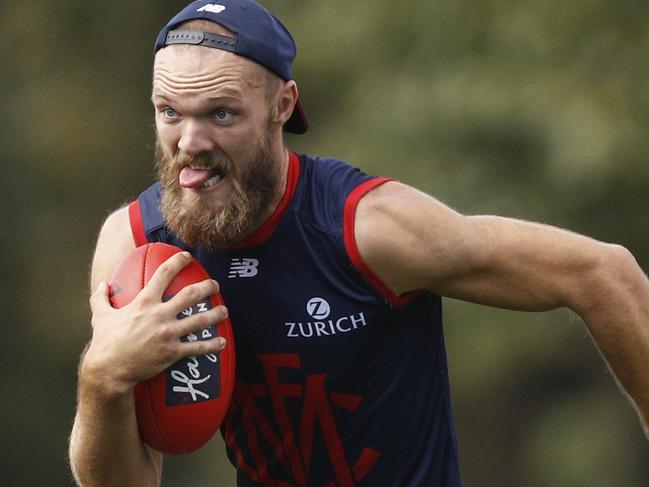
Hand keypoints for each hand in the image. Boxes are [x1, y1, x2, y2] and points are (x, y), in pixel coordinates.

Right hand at [82, 251, 227, 394]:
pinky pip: (197, 348)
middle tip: (215, 285)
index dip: (177, 262)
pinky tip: (222, 342)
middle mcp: (159, 315)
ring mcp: (168, 334)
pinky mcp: (172, 352)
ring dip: (216, 314)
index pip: (163, 274)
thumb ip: (101, 298)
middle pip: (190, 295)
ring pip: (200, 320)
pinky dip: (212, 345)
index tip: (187, 256)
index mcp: (144, 303)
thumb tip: (102, 284)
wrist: (109, 370)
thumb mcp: (100, 316)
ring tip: (224, 310)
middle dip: (207, 287)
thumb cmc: (105, 342)